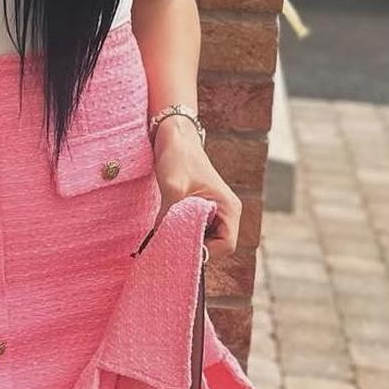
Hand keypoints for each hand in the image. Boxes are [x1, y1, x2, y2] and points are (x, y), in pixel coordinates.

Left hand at [150, 119, 241, 262]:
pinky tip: (166, 227)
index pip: (227, 245)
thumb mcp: (173, 188)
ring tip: (167, 235)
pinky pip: (196, 229)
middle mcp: (226, 211)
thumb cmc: (178, 157)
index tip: (182, 250)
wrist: (175, 136)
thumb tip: (159, 243)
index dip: (207, 252)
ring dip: (187, 240)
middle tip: (171, 245)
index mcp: (228, 207)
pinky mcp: (202, 209)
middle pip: (217, 246)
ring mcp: (215, 210)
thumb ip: (170, 217)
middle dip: (195, 247)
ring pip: (205, 239)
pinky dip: (182, 231)